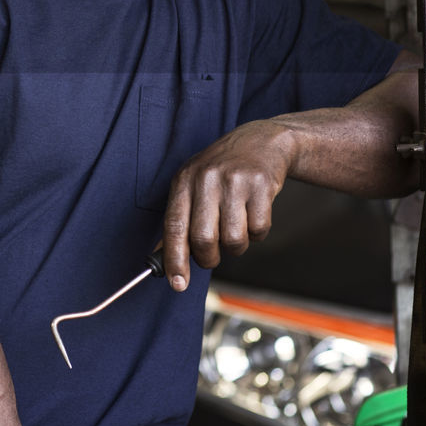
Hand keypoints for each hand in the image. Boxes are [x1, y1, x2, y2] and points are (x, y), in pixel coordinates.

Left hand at [161, 119, 296, 290]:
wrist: (261, 141)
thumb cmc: (221, 170)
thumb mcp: (193, 184)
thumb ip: (180, 219)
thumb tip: (163, 259)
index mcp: (184, 180)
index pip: (174, 226)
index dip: (174, 259)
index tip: (177, 283)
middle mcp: (206, 179)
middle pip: (204, 239)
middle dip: (209, 258)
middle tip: (213, 257)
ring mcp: (235, 181)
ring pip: (233, 240)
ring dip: (236, 246)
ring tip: (235, 228)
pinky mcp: (261, 186)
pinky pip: (259, 231)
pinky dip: (257, 234)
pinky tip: (253, 215)